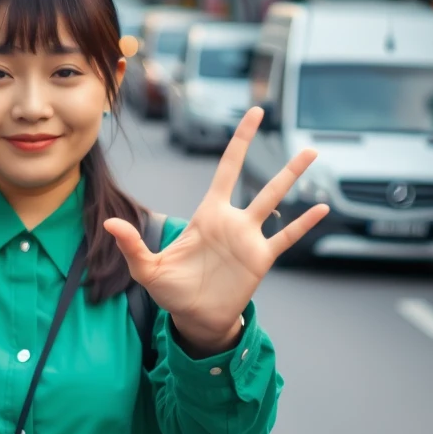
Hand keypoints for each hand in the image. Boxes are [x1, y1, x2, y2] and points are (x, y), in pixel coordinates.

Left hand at [104, 107, 328, 352]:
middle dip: (262, 148)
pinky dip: (303, 224)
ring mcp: (249, 238)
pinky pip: (287, 237)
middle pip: (255, 178)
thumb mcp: (148, 268)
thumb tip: (110, 223)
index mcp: (207, 215)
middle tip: (278, 119)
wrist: (194, 318)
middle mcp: (232, 221)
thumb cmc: (171, 291)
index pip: (227, 169)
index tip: (253, 115)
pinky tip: (322, 208)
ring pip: (275, 199)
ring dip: (292, 176)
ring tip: (312, 152)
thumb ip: (132, 244)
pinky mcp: (260, 259)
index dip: (240, 142)